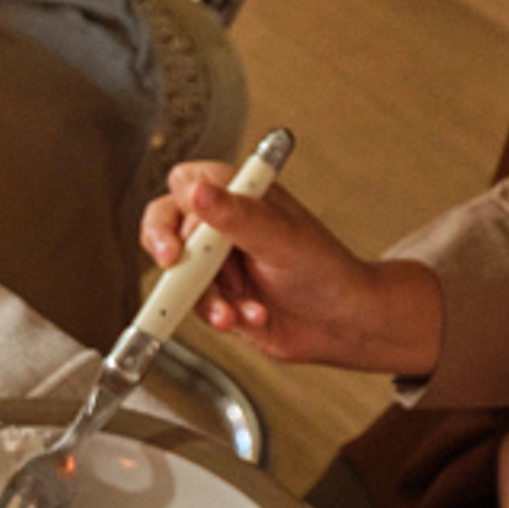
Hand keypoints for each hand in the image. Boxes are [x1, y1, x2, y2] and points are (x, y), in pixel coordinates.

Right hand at [136, 162, 441, 373]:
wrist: (342, 323)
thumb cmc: (325, 270)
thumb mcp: (280, 238)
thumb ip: (236, 216)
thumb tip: (198, 192)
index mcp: (240, 197)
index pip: (187, 184)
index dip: (179, 206)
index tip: (183, 231)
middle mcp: (222, 226)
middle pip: (165, 223)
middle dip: (168, 247)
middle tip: (173, 262)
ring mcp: (216, 263)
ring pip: (177, 271)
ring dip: (205, 293)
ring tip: (236, 308)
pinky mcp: (216, 295)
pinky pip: (194, 304)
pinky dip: (219, 313)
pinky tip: (250, 314)